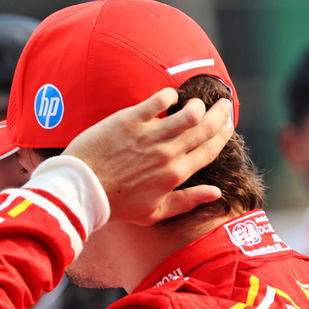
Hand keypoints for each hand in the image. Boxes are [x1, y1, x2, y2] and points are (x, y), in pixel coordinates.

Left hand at [63, 87, 233, 224]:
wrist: (80, 189)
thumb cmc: (115, 204)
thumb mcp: (153, 213)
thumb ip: (186, 202)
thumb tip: (216, 193)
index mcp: (175, 175)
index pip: (210, 149)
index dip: (223, 134)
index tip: (228, 124)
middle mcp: (167, 154)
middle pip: (206, 128)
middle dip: (221, 114)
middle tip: (224, 104)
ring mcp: (149, 136)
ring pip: (190, 112)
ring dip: (198, 104)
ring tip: (195, 102)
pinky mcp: (130, 120)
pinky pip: (160, 99)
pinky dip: (170, 94)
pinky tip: (169, 97)